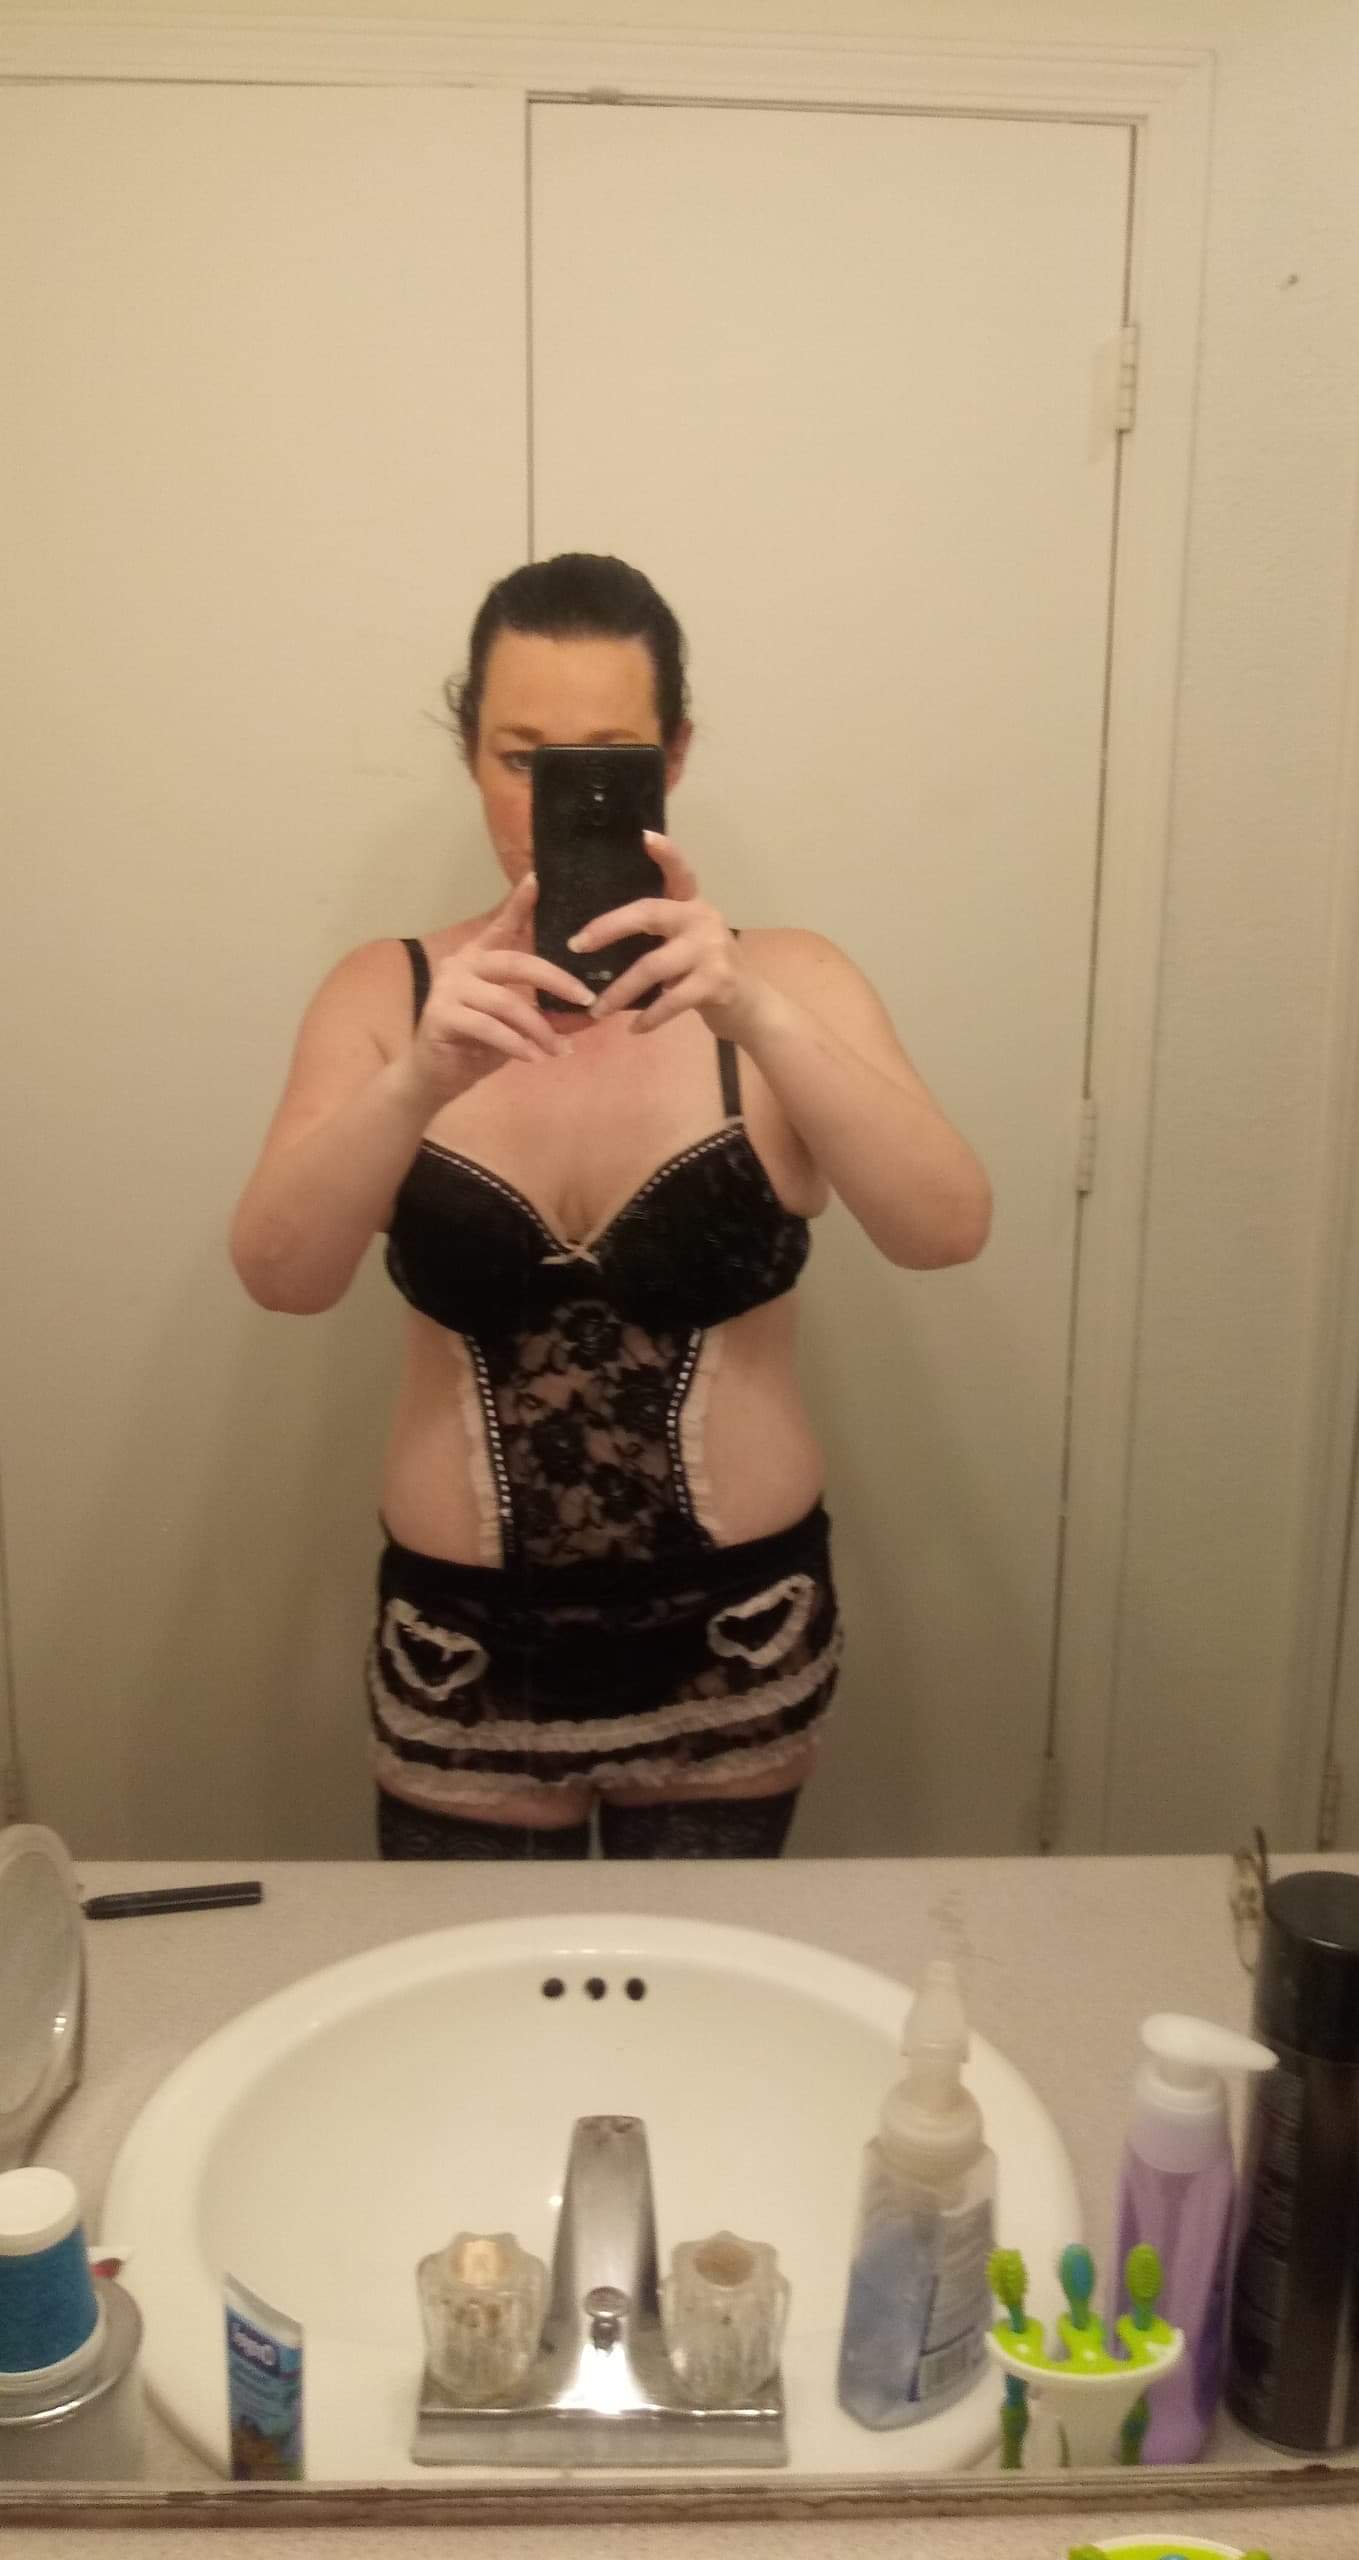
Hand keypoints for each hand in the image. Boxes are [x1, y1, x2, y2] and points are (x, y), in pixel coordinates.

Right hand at [403, 877, 592, 1104]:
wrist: (436, 1077)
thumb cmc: (478, 1046)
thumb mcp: (519, 1028)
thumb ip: (548, 1016)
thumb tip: (590, 1014)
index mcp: (479, 957)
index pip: (502, 926)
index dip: (519, 904)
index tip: (537, 879)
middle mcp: (461, 964)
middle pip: (515, 962)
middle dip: (556, 981)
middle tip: (586, 998)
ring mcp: (448, 989)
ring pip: (506, 1002)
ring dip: (539, 1028)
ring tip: (561, 1050)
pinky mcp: (441, 1016)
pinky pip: (489, 1028)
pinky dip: (516, 1044)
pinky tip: (535, 1058)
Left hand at [578, 834, 755, 1037]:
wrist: (752, 1007)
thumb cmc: (708, 973)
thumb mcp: (688, 943)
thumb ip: (660, 934)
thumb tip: (600, 939)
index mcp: (693, 905)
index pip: (679, 873)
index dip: (666, 854)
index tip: (646, 836)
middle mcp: (703, 919)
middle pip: (648, 915)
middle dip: (608, 928)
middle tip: (577, 945)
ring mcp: (711, 949)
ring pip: (652, 967)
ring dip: (619, 992)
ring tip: (597, 1011)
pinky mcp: (716, 982)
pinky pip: (671, 1000)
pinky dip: (649, 1017)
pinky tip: (634, 1029)